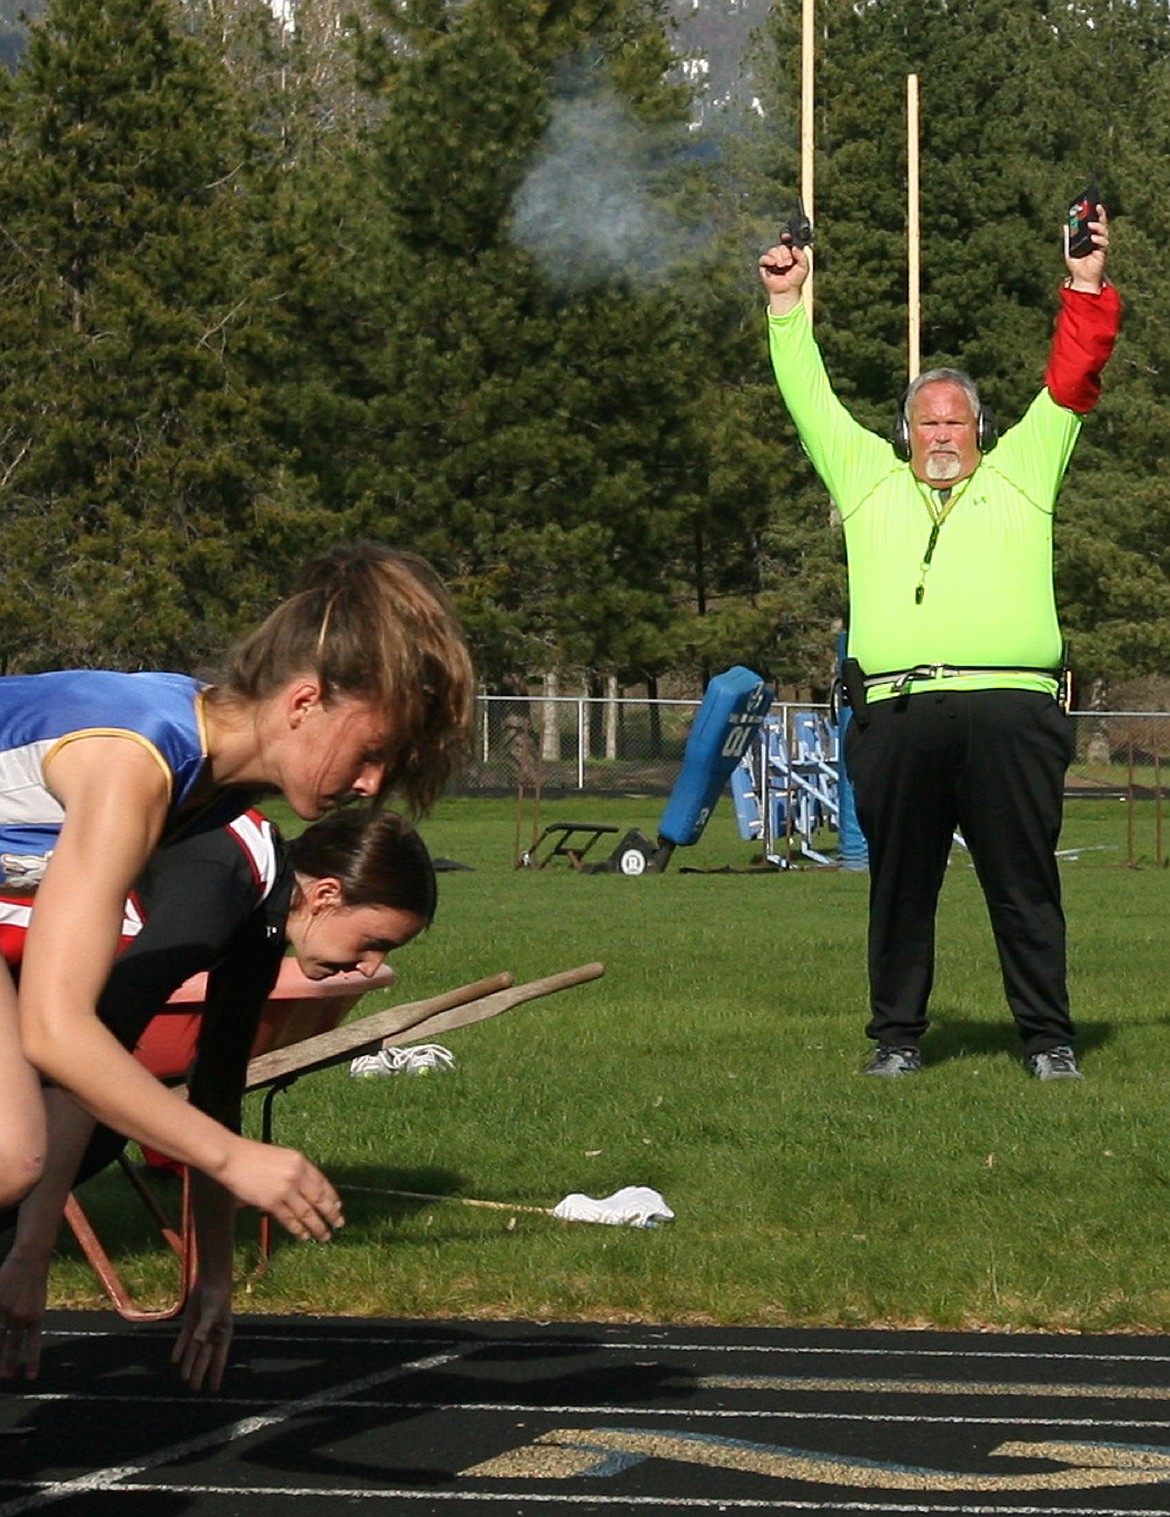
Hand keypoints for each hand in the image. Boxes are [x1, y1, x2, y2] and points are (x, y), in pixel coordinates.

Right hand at [0, 1245, 50, 1380]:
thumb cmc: (35, 1281)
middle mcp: (21, 1317)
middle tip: (6, 1377)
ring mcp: (6, 1310)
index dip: (32, 1362)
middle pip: (11, 1345)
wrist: (30, 1259)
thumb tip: (18, 1335)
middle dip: (7, 1363)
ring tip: (1, 1369)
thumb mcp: (37, 1302)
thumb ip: (29, 1320)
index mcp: (36, 1317)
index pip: (33, 1345)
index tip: (30, 1378)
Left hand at [172, 1276, 232, 1391]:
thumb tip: (198, 1342)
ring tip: (183, 1379)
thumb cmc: (217, 1296)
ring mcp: (200, 1331)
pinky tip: (174, 1360)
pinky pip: (184, 1341)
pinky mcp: (190, 1325)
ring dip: (188, 1364)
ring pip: (193, 1352)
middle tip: (194, 1389)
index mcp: (223, 1335)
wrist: (210, 1281)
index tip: (213, 1389)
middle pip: (204, 1358)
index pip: (219, 1359)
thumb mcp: (212, 1312)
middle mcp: (212, 1336)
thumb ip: (204, 1328)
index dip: (216, 1374)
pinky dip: (179, 1350)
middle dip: (199, 1372)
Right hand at [217, 1137, 343, 1241]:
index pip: (322, 1182)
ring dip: (317, 1226)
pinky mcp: (271, 1202)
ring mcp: (285, 1189)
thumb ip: (295, 1171)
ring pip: (307, 1212)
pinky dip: (298, 1229)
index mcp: (300, 1161)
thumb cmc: (253, 1156)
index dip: (332, 1197)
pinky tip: (304, 1236)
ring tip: (324, 1236)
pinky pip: (289, 1219)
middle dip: (331, 1213)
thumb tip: (306, 1191)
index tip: (338, 1207)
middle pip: (319, 1198)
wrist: (233, 1158)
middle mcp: (296, 1175)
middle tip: (339, 1224)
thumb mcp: (281, 1157)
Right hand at [758, 240, 809, 311]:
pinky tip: (773, 264)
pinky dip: (768, 260)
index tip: (786, 236)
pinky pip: (764, 258)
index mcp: (790, 253)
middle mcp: (781, 255)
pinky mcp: (765, 266)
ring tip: (782, 266)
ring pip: (773, 251)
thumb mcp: (804, 267)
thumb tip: (794, 248)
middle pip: (780, 246)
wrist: (787, 291)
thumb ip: (802, 256)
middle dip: (785, 254)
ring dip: (778, 258)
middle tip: (789, 263)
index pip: (787, 241)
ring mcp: (772, 260)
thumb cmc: (795, 280)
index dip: (786, 237)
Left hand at [1064, 203, 1108, 292]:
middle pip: (1102, 223)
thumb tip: (1065, 224)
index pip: (1094, 221)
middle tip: (1096, 207)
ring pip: (1104, 231)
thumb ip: (1068, 238)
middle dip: (1100, 214)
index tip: (1092, 204)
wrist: (1081, 279)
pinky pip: (1104, 243)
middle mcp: (1097, 239)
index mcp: (1090, 236)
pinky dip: (1099, 239)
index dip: (1094, 213)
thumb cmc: (1076, 265)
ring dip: (1098, 226)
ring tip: (1090, 224)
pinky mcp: (1103, 252)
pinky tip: (1093, 238)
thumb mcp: (1069, 249)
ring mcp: (1101, 245)